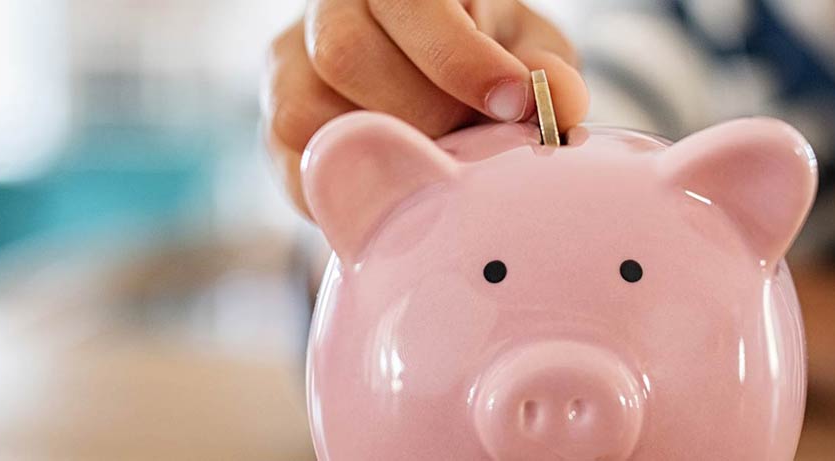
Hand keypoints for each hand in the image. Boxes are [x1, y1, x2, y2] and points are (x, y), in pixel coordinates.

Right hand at [264, 0, 588, 214]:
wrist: (437, 103)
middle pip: (345, 53)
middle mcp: (326, 13)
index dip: (459, 56)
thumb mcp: (528, 55)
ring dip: (391, 154)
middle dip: (426, 112)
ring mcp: (290, 72)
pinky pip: (305, 173)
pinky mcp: (278, 138)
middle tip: (477, 141)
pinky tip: (410, 190)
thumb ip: (545, 71)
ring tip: (445, 165)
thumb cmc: (489, 67)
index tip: (514, 103)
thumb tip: (555, 97)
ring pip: (311, 115)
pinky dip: (366, 193)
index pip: (406, 0)